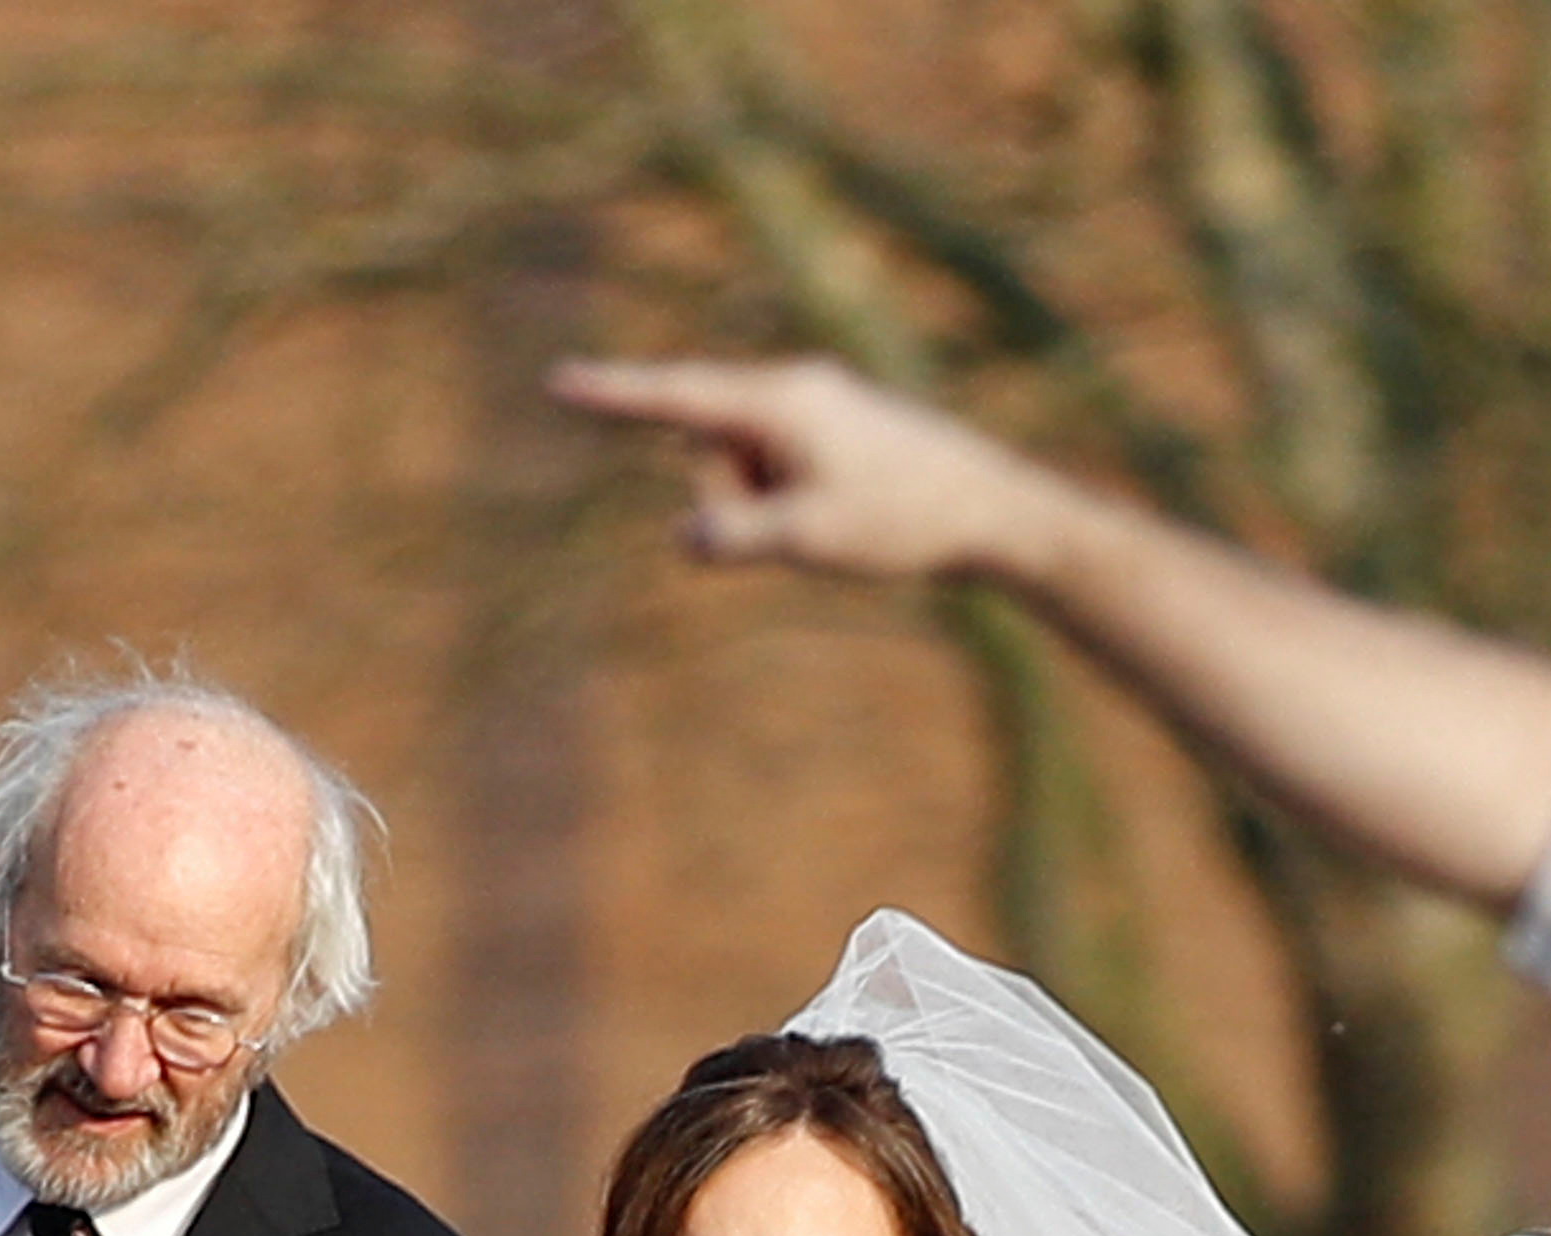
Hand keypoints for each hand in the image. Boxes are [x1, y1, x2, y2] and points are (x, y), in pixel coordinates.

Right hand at [553, 355, 1066, 583]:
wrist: (991, 507)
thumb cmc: (904, 519)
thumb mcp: (810, 538)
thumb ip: (736, 535)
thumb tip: (687, 535)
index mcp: (780, 402)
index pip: (676, 398)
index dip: (614, 396)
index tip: (558, 381)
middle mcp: (793, 388)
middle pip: (709, 445)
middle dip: (727, 496)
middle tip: (800, 529)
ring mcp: (815, 404)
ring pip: (742, 462)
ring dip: (761, 504)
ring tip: (834, 521)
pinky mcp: (833, 426)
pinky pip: (774, 465)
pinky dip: (783, 498)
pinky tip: (838, 515)